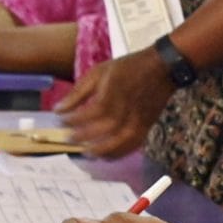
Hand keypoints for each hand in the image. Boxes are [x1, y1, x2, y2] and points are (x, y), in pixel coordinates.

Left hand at [57, 47, 174, 156]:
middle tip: (68, 139)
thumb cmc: (128, 67)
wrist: (163, 68)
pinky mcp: (146, 127)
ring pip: (119, 142)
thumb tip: (59, 109)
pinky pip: (131, 146)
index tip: (61, 120)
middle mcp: (126, 109)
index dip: (74, 120)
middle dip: (83, 137)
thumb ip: (79, 92)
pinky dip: (118, 154)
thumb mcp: (99, 72)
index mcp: (113, 93)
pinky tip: (105, 155)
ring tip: (86, 151)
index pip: (90, 113)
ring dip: (100, 150)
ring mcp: (138, 120)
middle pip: (103, 130)